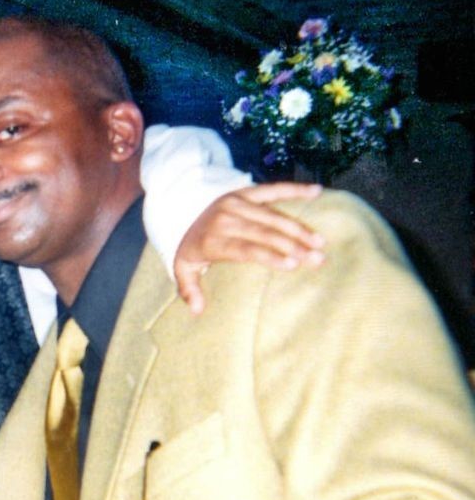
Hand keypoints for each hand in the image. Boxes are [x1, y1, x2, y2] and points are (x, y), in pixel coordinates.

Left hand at [175, 182, 324, 314]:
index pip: (244, 249)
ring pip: (272, 214)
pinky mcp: (244, 192)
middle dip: (293, 245)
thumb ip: (189, 289)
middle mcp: (224, 218)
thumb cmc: (191, 249)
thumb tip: (198, 310)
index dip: (269, 255)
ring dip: (299, 227)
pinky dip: (295, 189)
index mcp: (211, 240)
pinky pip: (272, 189)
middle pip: (264, 232)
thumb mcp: (183, 269)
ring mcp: (235, 202)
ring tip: (320, 242)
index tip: (292, 265)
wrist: (180, 214)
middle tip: (317, 259)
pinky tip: (316, 191)